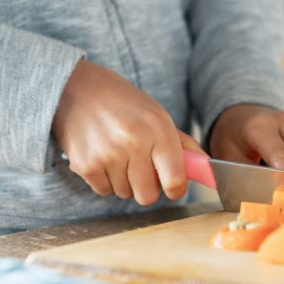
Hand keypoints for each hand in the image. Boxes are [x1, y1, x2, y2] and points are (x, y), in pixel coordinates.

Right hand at [52, 59, 203, 204]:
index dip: (176, 190)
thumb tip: (206, 168)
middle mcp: (133, 141)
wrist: (76, 88)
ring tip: (118, 156)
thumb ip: (182, 144)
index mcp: (157, 128)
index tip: (173, 188)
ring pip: (125, 194)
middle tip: (142, 170)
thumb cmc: (123, 104)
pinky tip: (102, 157)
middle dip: (148, 188)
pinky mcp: (85, 164)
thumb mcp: (157, 115)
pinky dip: (105, 180)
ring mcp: (107, 154)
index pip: (175, 179)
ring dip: (125, 182)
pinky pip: (104, 190)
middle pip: (148, 195)